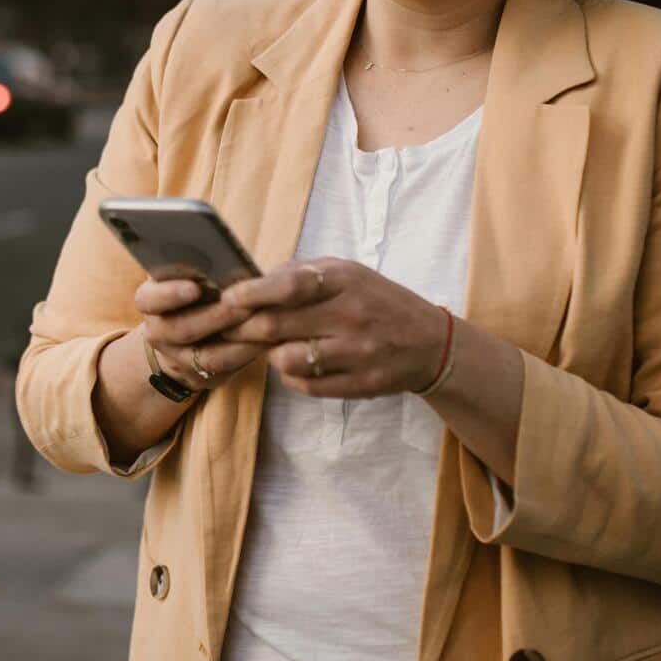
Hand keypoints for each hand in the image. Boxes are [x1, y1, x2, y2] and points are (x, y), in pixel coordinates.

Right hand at [133, 278, 262, 390]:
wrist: (188, 335)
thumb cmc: (198, 291)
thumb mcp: (190, 276)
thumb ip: (201, 269)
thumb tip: (225, 256)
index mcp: (152, 300)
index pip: (149, 299)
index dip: (169, 294)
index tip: (195, 287)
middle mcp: (158, 331)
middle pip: (181, 329)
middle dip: (216, 316)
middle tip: (244, 304)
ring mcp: (177, 358)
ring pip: (207, 355)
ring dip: (238, 338)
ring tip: (264, 321)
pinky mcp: (201, 377)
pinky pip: (226, 370)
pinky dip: (248, 353)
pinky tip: (269, 339)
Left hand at [218, 259, 447, 398]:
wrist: (431, 343)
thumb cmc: (377, 301)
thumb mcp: (348, 274)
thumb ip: (302, 274)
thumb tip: (252, 281)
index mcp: (346, 281)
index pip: (289, 285)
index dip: (252, 293)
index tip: (228, 299)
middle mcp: (351, 316)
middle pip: (277, 326)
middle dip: (244, 328)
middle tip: (230, 328)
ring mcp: (357, 353)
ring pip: (287, 360)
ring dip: (270, 355)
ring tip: (273, 347)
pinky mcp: (361, 385)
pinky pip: (306, 386)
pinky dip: (291, 377)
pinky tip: (297, 365)